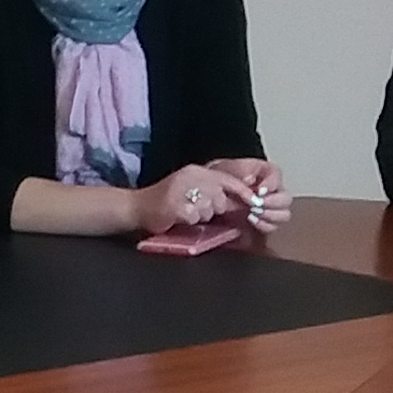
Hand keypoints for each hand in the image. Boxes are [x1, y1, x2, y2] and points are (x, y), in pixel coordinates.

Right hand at [129, 166, 248, 237]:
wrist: (136, 207)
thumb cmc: (166, 201)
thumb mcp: (190, 188)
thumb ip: (213, 191)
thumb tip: (241, 200)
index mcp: (195, 171)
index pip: (227, 179)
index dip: (243, 192)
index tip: (255, 202)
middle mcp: (190, 177)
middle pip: (220, 198)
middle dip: (213, 209)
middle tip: (195, 208)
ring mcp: (182, 190)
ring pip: (209, 210)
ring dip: (200, 216)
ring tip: (184, 212)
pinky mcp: (175, 206)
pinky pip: (194, 218)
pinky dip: (188, 221)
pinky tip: (177, 217)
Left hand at [206, 159, 292, 233]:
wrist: (214, 190)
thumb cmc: (224, 176)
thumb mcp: (230, 167)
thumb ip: (242, 171)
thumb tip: (250, 180)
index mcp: (267, 173)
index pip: (278, 176)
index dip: (272, 184)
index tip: (260, 190)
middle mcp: (273, 191)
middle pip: (286, 199)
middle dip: (273, 202)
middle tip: (258, 203)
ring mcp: (271, 207)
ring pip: (284, 214)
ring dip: (271, 215)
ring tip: (254, 212)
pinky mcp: (264, 220)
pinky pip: (273, 227)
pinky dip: (264, 225)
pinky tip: (252, 220)